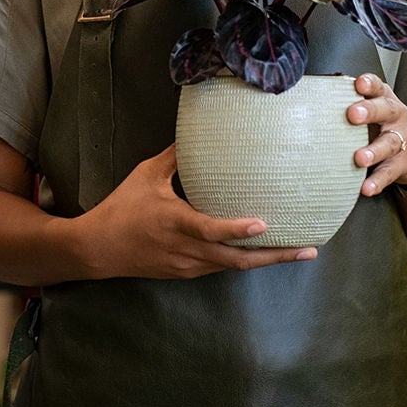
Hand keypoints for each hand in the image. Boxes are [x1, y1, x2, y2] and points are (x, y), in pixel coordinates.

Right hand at [82, 145, 318, 278]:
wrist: (98, 249)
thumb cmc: (122, 208)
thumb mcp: (147, 175)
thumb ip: (175, 156)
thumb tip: (198, 133)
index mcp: (176, 223)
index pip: (211, 230)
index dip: (237, 230)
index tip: (263, 224)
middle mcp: (186, 250)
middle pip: (237, 260)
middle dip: (275, 256)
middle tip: (308, 249)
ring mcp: (188, 265)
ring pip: (233, 266)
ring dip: (266, 260)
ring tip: (298, 250)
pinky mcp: (187, 272)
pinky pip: (221, 266)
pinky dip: (244, 260)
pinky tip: (262, 252)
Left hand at [347, 74, 406, 196]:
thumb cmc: (382, 125)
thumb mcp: (372, 109)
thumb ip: (349, 103)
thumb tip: (309, 98)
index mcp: (385, 98)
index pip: (378, 87)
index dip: (369, 84)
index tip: (359, 83)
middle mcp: (396, 116)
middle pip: (386, 110)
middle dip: (369, 111)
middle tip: (352, 114)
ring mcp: (401, 140)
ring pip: (389, 143)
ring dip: (373, 151)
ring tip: (359, 158)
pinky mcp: (402, 163)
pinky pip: (389, 172)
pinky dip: (377, 181)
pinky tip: (366, 187)